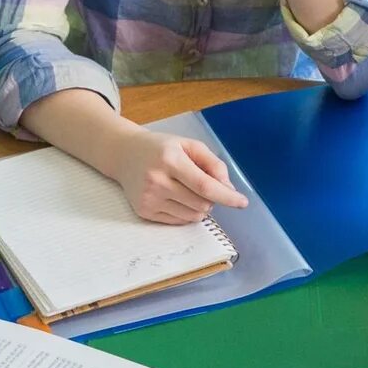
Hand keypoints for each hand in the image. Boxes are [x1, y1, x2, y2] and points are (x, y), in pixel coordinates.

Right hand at [109, 124, 248, 223]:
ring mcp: (149, 199)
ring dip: (200, 206)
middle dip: (212, 198)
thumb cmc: (162, 148)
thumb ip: (213, 164)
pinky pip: (179, 221)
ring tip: (187, 189)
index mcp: (170, 159)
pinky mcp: (144, 212)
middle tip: (203, 185)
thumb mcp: (189, 145)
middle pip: (201, 203)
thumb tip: (228, 189)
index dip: (226, 196)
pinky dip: (186, 212)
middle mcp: (157, 181)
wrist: (124, 154)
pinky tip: (175, 196)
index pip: (204, 185)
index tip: (242, 202)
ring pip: (193, 216)